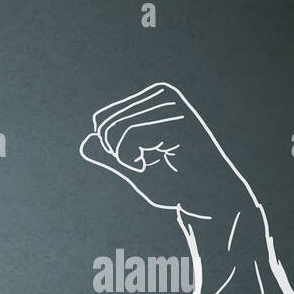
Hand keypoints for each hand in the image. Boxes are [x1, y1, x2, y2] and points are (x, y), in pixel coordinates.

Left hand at [79, 82, 253, 221]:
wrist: (208, 199)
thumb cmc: (175, 183)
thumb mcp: (132, 166)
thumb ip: (109, 154)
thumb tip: (85, 141)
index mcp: (154, 99)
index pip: (103, 119)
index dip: (111, 149)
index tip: (139, 159)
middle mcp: (163, 94)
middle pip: (105, 124)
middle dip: (116, 153)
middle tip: (147, 164)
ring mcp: (170, 104)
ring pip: (114, 130)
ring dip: (126, 157)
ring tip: (155, 162)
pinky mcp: (174, 117)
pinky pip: (127, 136)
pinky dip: (132, 158)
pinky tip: (158, 162)